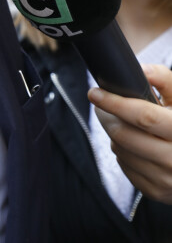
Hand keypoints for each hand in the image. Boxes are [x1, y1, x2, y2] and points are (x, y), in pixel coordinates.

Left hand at [89, 64, 171, 202]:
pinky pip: (124, 167)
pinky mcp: (156, 191)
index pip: (144, 117)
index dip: (116, 103)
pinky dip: (122, 151)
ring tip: (119, 122)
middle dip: (106, 117)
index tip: (95, 92)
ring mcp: (166, 180)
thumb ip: (165, 79)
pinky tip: (131, 142)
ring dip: (113, 133)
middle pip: (125, 135)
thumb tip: (141, 69)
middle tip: (101, 105)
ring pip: (120, 151)